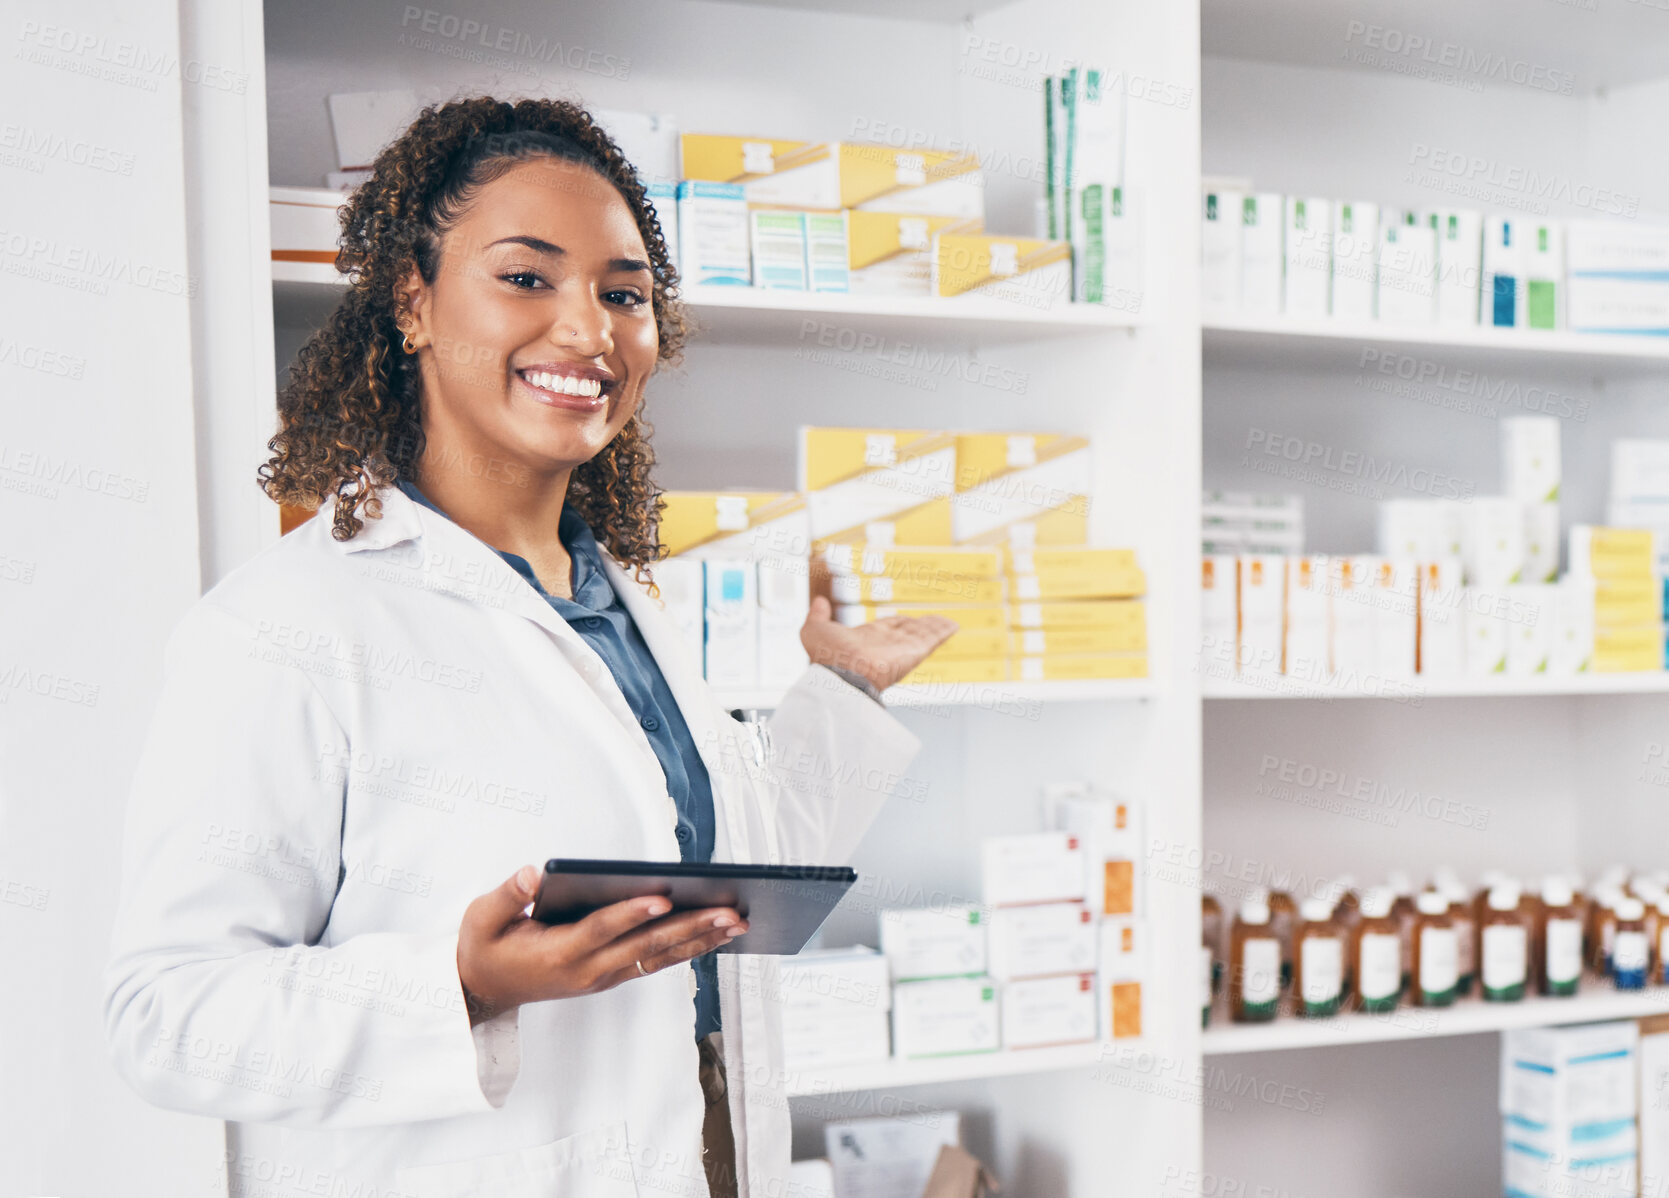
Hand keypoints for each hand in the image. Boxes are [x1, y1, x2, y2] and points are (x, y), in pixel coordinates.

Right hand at [456, 865, 748, 1025]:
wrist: (482, 990)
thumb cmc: (484, 947)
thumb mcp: (481, 918)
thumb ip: (508, 896)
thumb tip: (532, 874)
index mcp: (557, 954)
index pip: (601, 931)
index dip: (631, 914)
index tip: (663, 897)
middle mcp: (587, 971)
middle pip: (645, 947)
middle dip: (690, 927)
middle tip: (730, 911)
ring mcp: (602, 977)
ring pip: (659, 957)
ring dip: (701, 940)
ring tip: (738, 922)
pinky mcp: (610, 976)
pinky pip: (655, 962)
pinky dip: (687, 948)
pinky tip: (715, 934)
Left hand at [799, 595, 958, 692]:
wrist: (842, 675)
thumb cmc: (827, 656)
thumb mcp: (814, 630)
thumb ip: (817, 615)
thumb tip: (818, 601)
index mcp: (868, 639)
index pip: (887, 628)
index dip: (897, 622)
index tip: (905, 618)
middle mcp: (887, 645)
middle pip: (909, 631)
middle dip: (920, 625)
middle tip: (932, 620)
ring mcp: (902, 648)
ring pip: (923, 634)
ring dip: (935, 626)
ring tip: (948, 621)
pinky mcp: (915, 651)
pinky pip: (933, 638)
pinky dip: (944, 631)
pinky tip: (954, 625)